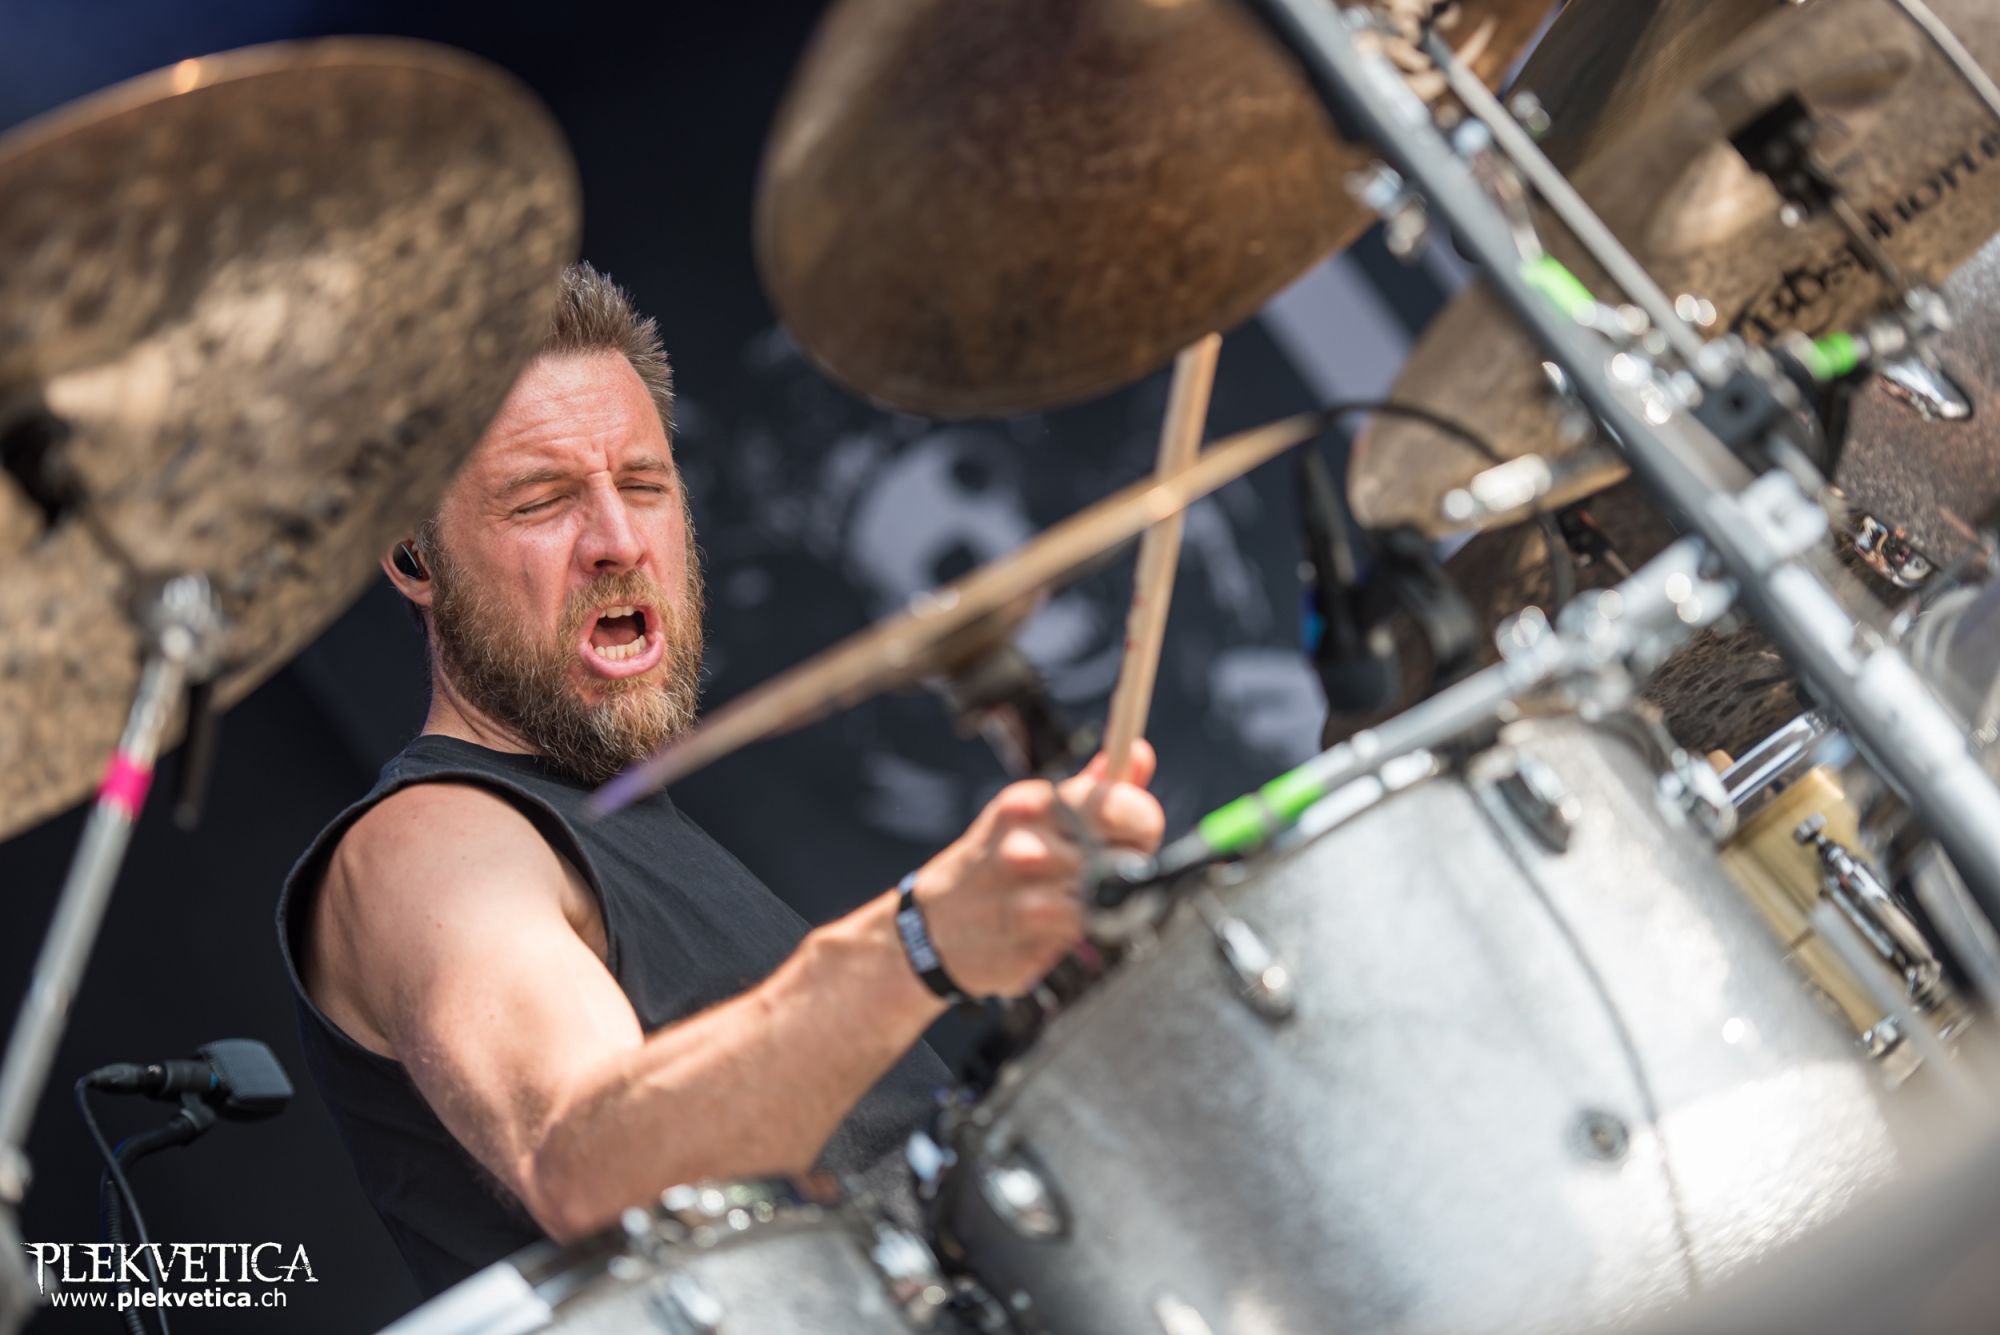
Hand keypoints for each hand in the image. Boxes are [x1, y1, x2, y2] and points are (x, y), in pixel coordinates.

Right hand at [911, 742, 1165, 998]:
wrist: (937, 926)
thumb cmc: (998, 867)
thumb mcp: (1038, 819)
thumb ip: (1095, 789)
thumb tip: (1137, 750)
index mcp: (1036, 801)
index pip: (1121, 803)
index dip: (1143, 826)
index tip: (1135, 839)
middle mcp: (1028, 834)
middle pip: (1126, 849)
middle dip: (1134, 868)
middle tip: (1113, 877)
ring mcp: (1026, 880)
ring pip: (1114, 891)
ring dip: (1113, 903)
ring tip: (1085, 903)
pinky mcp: (1027, 923)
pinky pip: (1092, 925)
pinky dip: (1093, 929)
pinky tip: (1068, 926)